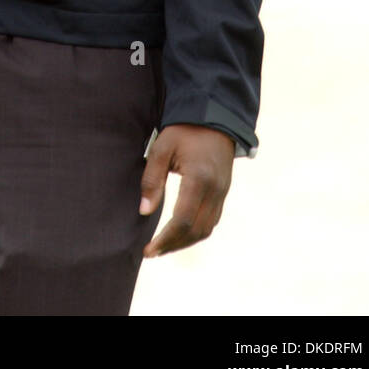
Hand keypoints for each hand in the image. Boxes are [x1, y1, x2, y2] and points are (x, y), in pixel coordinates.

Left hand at [139, 124, 234, 256]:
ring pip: (206, 229)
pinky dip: (195, 232)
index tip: (148, 250)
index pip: (183, 220)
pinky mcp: (224, 191)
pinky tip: (179, 233)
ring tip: (163, 246)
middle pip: (196, 231)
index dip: (165, 239)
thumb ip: (152, 179)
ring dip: (184, 242)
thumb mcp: (162, 147)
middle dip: (173, 245)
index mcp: (199, 179)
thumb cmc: (184, 130)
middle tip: (152, 252)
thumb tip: (144, 212)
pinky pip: (212, 220)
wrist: (214, 116)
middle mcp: (215, 190)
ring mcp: (222, 192)